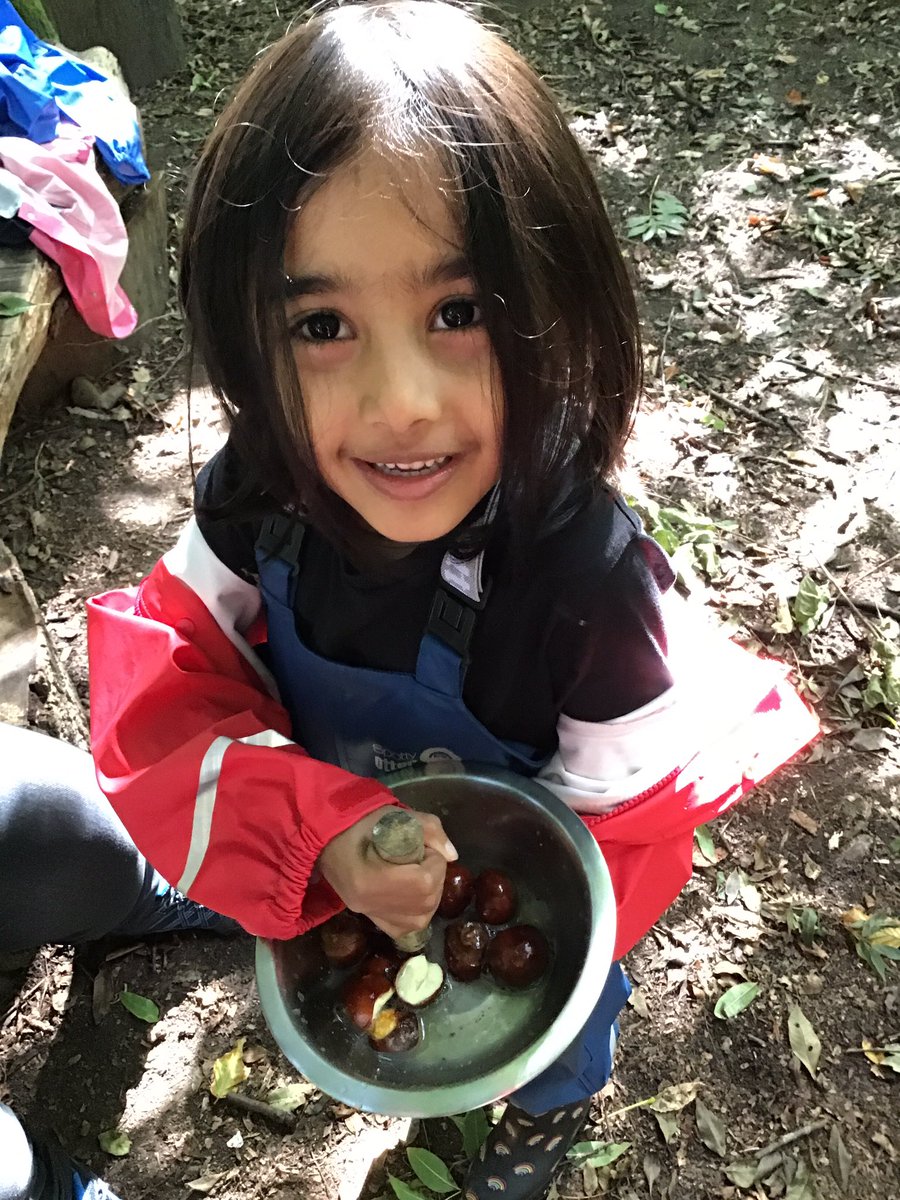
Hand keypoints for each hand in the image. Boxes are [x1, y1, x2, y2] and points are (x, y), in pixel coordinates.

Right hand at [318, 806, 456, 941]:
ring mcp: (367, 913)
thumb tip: (451, 855)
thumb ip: (429, 829)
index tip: (427, 849)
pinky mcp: (367, 916)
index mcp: (370, 878)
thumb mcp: (394, 815)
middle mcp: (368, 903)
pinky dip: (416, 914)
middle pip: (423, 903)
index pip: (423, 882)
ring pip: (417, 921)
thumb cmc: (357, 821)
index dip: (435, 864)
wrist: (325, 834)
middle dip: (436, 879)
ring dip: (430, 897)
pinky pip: (401, 928)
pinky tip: (414, 894)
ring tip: (422, 874)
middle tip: (427, 859)